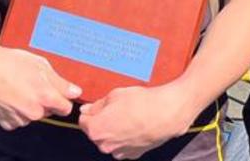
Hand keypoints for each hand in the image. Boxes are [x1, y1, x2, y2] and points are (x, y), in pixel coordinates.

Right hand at [0, 41, 80, 129]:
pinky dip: (17, 111)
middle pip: (49, 111)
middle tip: (33, 83)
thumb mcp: (39, 65)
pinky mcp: (6, 123)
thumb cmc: (10, 62)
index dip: (62, 98)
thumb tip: (76, 92)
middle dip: (45, 100)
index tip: (56, 91)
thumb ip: (60, 82)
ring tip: (19, 87)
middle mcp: (33, 112)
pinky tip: (10, 96)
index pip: (66, 108)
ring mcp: (19, 119)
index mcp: (44, 96)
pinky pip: (19, 119)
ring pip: (33, 115)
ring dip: (30, 105)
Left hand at [78, 83, 197, 158]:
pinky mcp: (133, 155)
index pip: (83, 121)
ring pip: (110, 140)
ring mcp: (119, 152)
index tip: (98, 107)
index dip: (90, 112)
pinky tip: (135, 126)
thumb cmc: (140, 102)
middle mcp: (105, 145)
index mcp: (96, 130)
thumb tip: (86, 110)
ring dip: (114, 131)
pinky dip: (125, 138)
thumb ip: (96, 105)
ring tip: (128, 117)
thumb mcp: (114, 95)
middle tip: (116, 109)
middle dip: (102, 122)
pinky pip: (123, 146)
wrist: (167, 113)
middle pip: (96, 133)